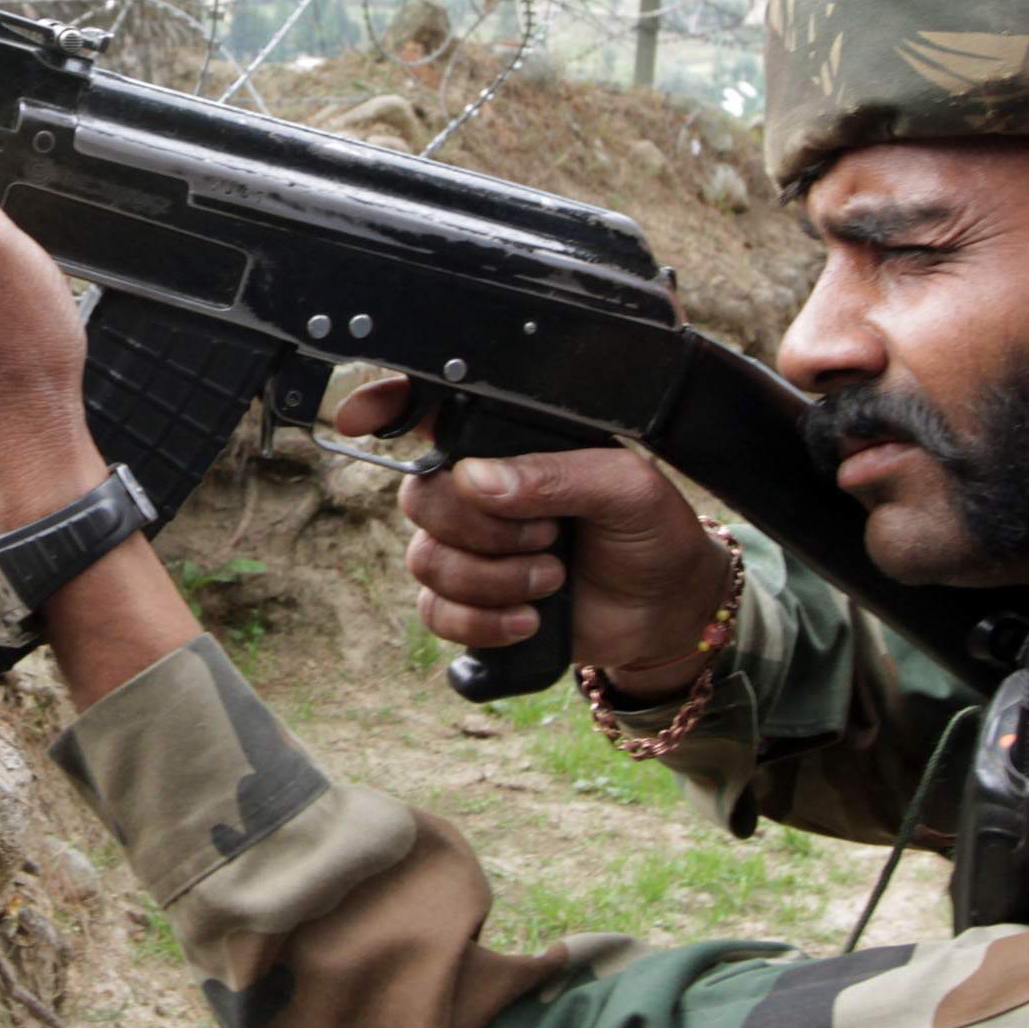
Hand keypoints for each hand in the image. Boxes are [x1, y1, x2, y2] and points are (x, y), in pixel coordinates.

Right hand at [336, 376, 733, 693]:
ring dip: (492, 579)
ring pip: (425, 560)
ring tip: (552, 581)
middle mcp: (479, 490)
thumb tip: (476, 481)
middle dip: (483, 530)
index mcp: (510, 443)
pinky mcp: (472, 603)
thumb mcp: (627, 487)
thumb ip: (559, 474)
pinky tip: (529, 620)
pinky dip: (482, 621)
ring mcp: (471, 548)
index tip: (359, 419)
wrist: (669, 611)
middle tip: (549, 537)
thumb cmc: (654, 532)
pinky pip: (436, 612)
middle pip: (420, 497)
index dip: (385, 405)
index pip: (432, 410)